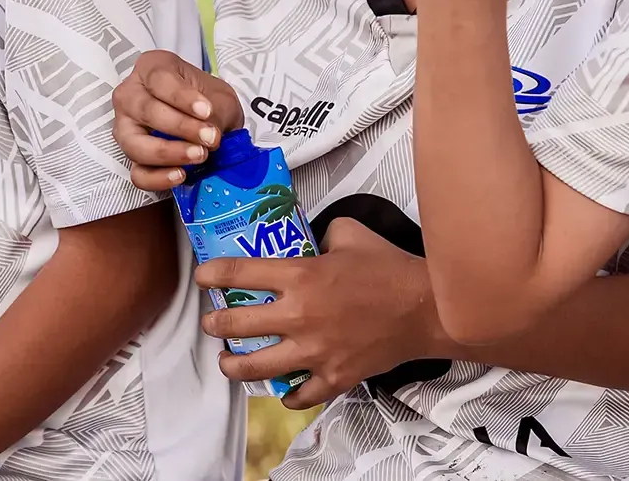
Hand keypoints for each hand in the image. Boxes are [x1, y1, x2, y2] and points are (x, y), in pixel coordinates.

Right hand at [112, 49, 244, 190]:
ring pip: (134, 143)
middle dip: (180, 127)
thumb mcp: (218, 97)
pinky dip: (157, 177)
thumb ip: (216, 112)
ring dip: (168, 153)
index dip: (182, 97)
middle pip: (146, 110)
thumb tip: (210, 136)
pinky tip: (180, 174)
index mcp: (151, 68)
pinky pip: (137, 172)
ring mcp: (125, 127)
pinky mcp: (130, 157)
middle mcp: (130, 95)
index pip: (160, 80)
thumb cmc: (206, 99)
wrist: (206, 117)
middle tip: (209, 137)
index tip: (206, 111)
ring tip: (199, 155)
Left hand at [196, 218, 431, 409]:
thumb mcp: (349, 233)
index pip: (239, 274)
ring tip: (228, 362)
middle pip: (237, 325)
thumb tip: (310, 239)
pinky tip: (282, 390)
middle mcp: (299, 316)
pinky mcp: (334, 376)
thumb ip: (321, 234)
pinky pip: (299, 395)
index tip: (203, 277)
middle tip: (211, 323)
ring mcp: (314, 351)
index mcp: (300, 276)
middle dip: (215, 324)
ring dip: (234, 366)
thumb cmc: (389, 269)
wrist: (425, 308)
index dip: (213, 275)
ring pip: (257, 368)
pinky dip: (288, 395)